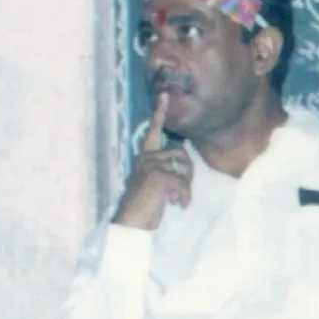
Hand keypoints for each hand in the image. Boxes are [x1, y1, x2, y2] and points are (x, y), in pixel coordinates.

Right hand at [114, 109, 193, 229]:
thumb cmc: (144, 206)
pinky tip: (179, 205)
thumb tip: (185, 163)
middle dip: (187, 173)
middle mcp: (145, 157)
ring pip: (185, 167)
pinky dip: (186, 197)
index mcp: (144, 157)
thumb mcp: (154, 183)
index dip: (159, 113)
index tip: (164, 94)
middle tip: (181, 191)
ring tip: (176, 198)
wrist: (131, 223)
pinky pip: (184, 182)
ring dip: (186, 186)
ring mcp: (151, 165)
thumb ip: (165, 170)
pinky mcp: (158, 176)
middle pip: (181, 154)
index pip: (152, 132)